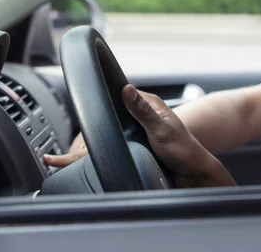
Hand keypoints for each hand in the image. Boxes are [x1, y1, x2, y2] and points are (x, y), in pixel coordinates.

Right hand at [44, 85, 235, 187]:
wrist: (193, 171)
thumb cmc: (183, 149)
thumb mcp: (162, 129)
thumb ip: (143, 110)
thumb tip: (126, 89)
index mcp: (147, 103)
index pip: (114, 97)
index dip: (97, 108)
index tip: (80, 121)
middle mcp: (141, 113)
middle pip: (108, 115)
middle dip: (88, 130)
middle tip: (67, 147)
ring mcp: (137, 128)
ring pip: (108, 130)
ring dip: (93, 141)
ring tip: (67, 155)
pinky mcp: (136, 141)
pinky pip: (114, 142)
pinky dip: (101, 149)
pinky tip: (88, 158)